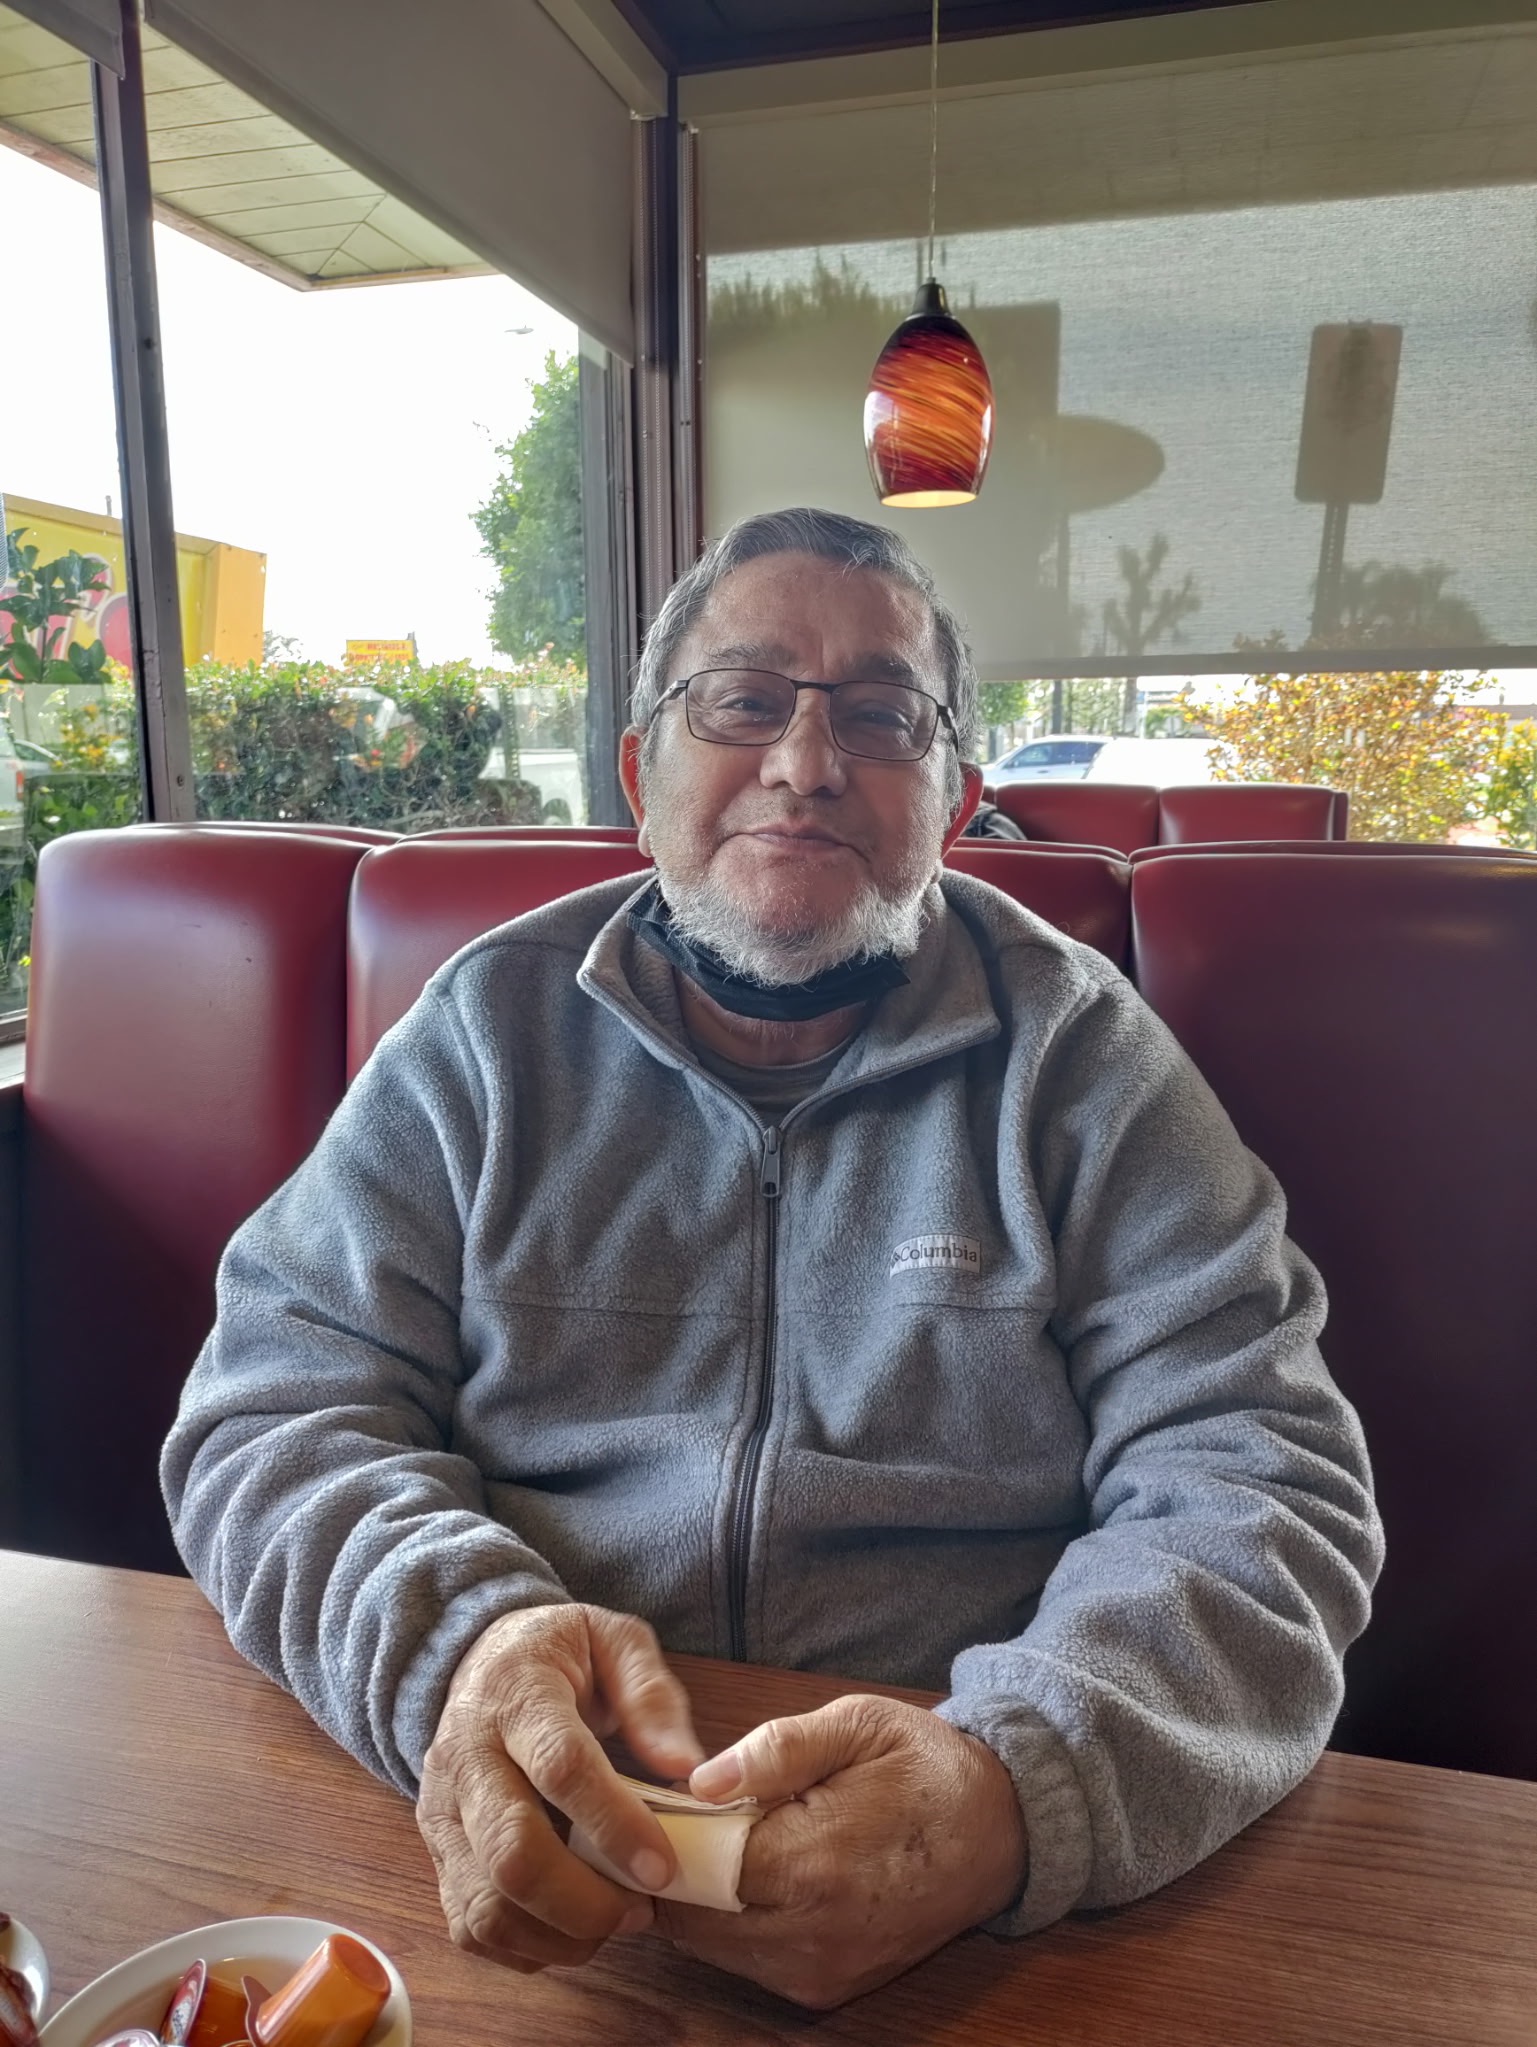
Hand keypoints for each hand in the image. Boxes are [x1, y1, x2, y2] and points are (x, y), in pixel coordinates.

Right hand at [416, 1603, 704, 1972]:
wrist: (477, 1659)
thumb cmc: (558, 1654)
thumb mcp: (613, 1640)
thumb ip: (651, 1696)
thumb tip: (687, 1767)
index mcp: (516, 1695)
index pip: (560, 1768)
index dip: (615, 1824)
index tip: (663, 1867)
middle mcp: (466, 1757)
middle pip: (513, 1854)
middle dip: (585, 1902)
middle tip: (643, 1908)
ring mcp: (442, 1811)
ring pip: (485, 1904)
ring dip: (557, 1934)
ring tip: (613, 1923)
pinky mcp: (436, 1852)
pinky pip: (468, 1925)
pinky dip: (523, 1947)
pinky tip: (570, 1931)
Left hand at [654, 1694, 1026, 2008]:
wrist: (1001, 1832)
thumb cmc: (926, 1767)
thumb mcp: (859, 1724)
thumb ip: (777, 1748)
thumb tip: (700, 1781)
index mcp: (815, 1864)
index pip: (695, 1866)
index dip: (663, 1830)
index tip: (644, 1797)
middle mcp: (812, 1935)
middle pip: (692, 1917)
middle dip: (672, 1867)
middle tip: (665, 1815)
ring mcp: (819, 1972)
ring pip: (711, 1946)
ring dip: (697, 1897)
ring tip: (706, 1837)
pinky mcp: (824, 1990)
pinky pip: (745, 1962)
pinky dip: (729, 1921)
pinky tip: (743, 1872)